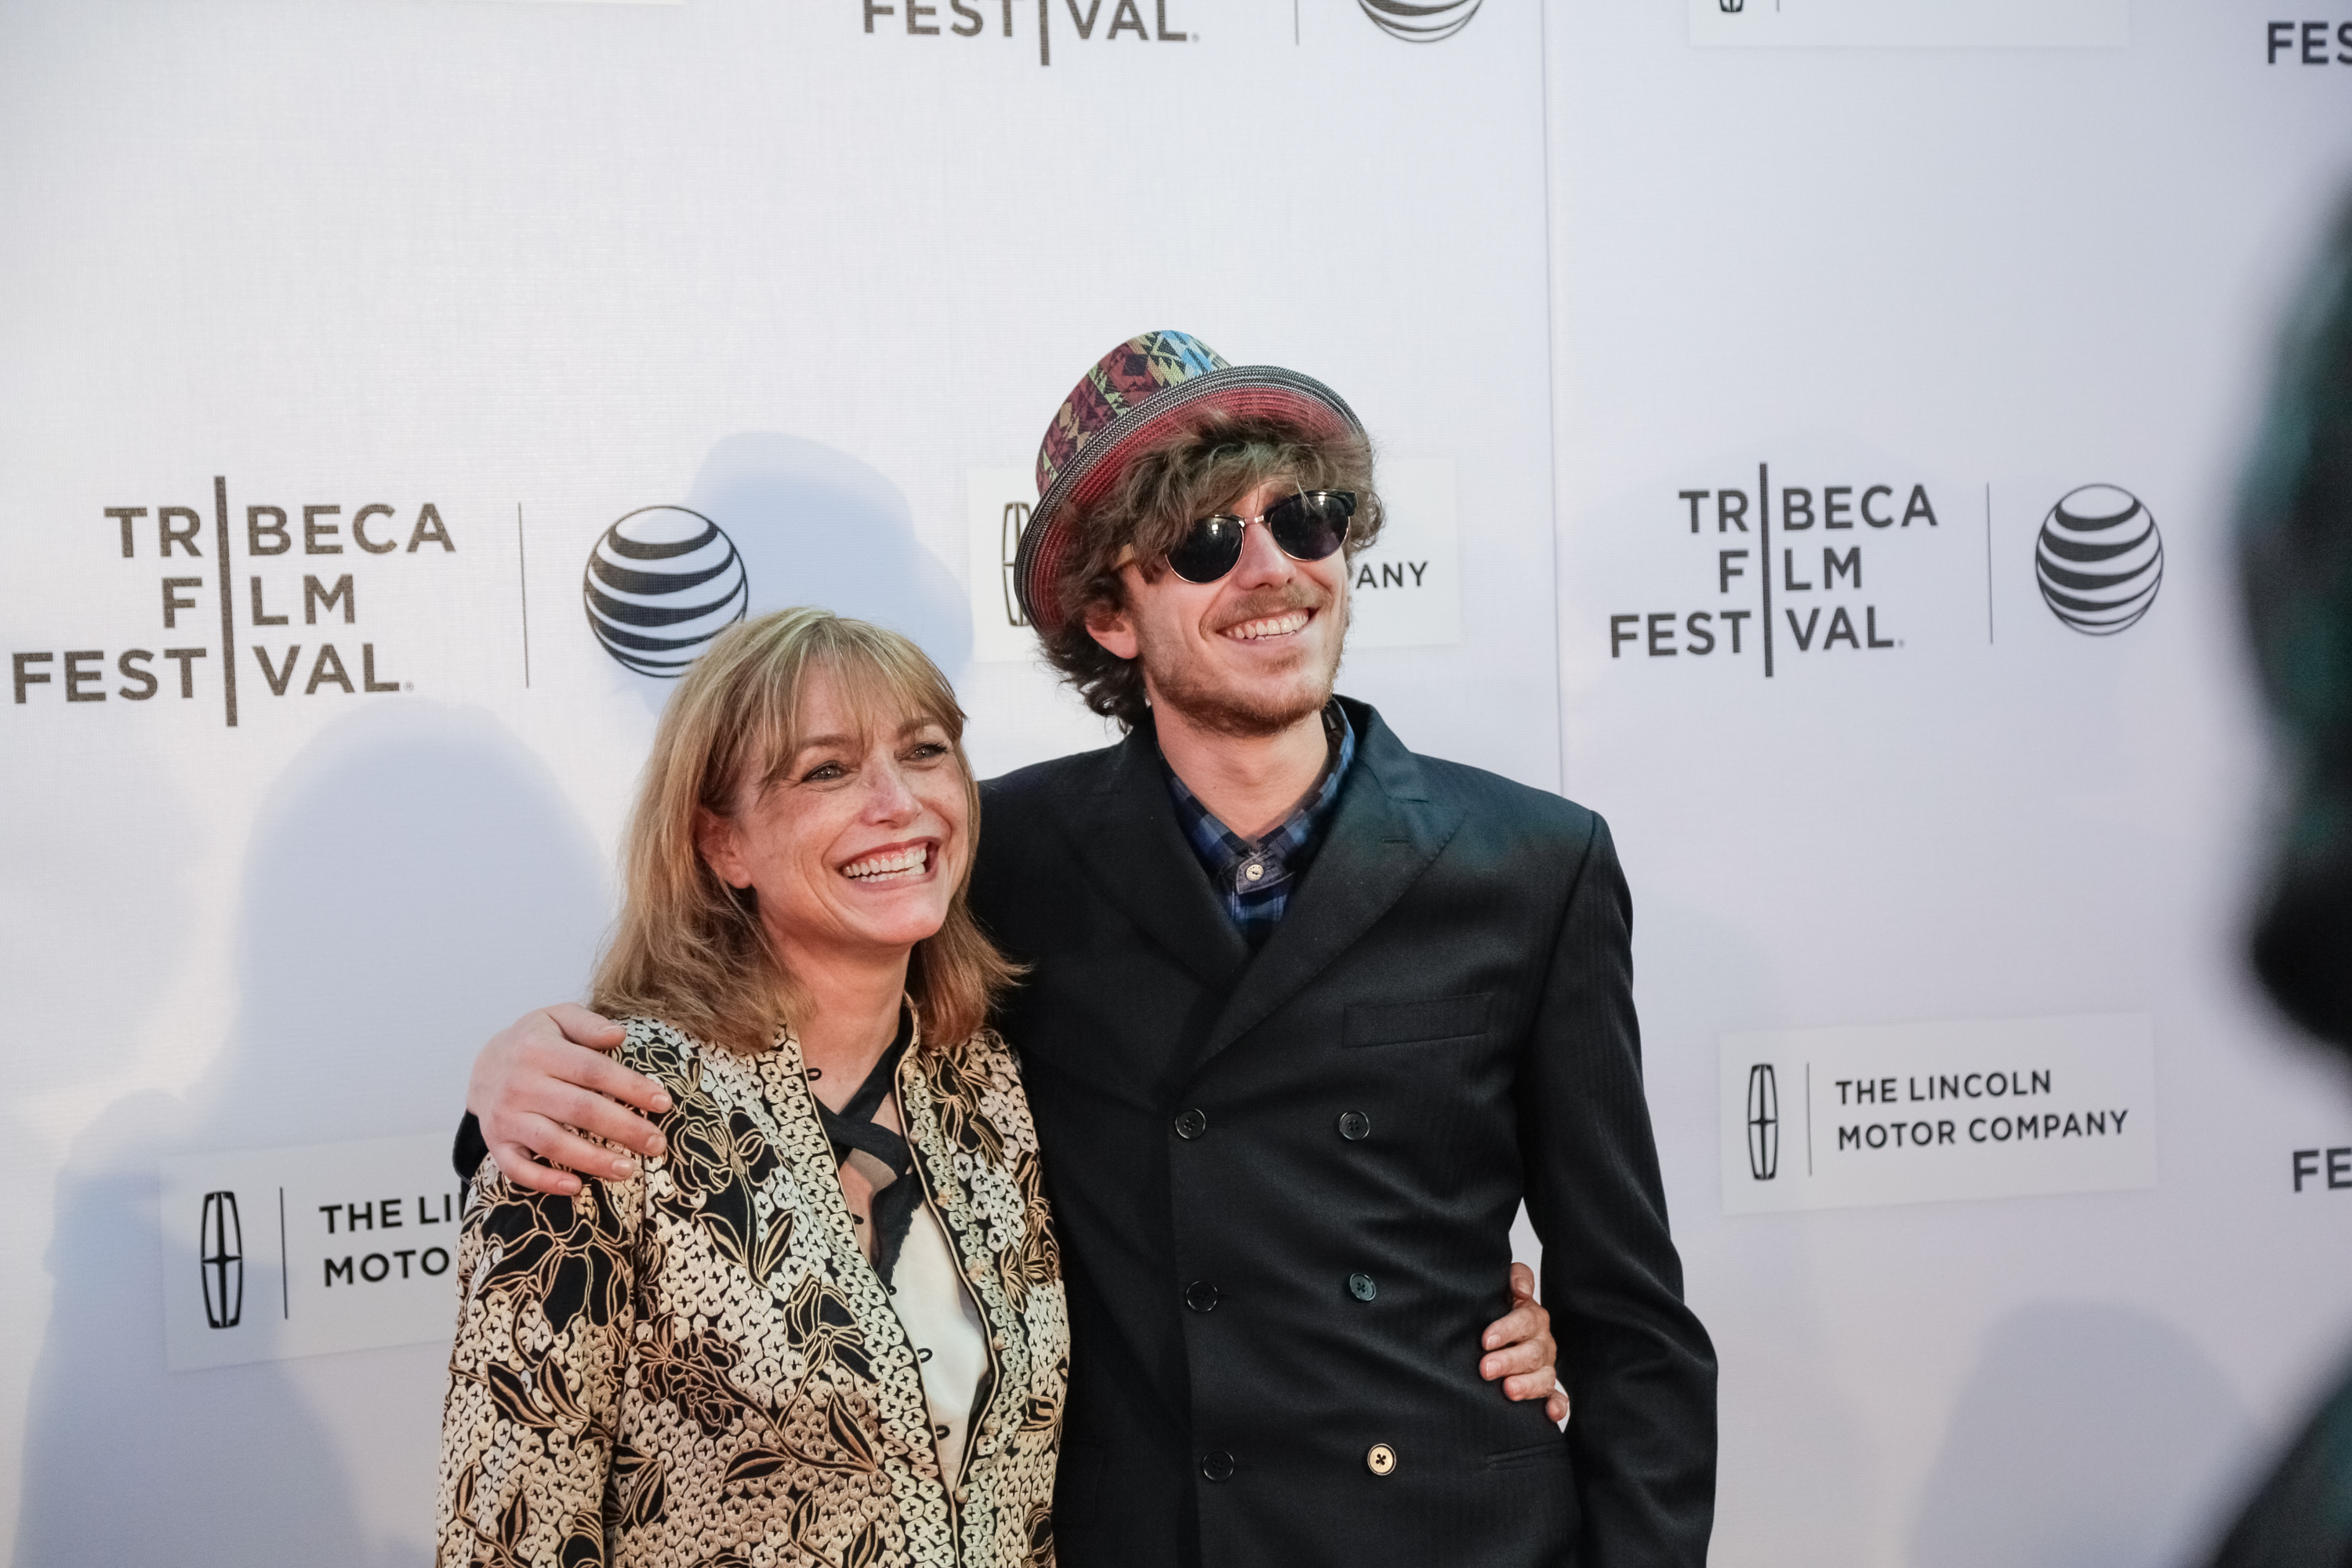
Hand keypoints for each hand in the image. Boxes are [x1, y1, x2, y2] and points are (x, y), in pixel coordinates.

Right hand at [467, 1003, 669, 1195]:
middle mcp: (519, 1084)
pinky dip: (545, 1181)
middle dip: (624, 1128)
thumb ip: (588, 1024)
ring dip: (593, 1160)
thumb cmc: (534, 1042)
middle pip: (580, 1110)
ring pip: (553, 1143)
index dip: (631, 1087)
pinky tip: (577, 1187)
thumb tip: (618, 1035)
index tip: (663, 1103)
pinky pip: (518, 1169)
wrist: (483, 1066)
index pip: (593, 1070)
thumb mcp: (556, 1017)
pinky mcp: (496, 1143)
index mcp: (538, 1049)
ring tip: (629, 1170)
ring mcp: (505, 1117)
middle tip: (657, 1144)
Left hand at [1481, 1262, 1567, 1424]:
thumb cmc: (1495, 1311)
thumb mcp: (1501, 1289)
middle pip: (1532, 1352)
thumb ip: (1514, 1278)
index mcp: (1531, 1317)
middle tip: (1486, 1368)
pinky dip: (1556, 1406)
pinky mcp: (1547, 1390)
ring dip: (1528, 1385)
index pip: (1525, 1320)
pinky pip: (1558, 1399)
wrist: (1489, 1339)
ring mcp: (1546, 1367)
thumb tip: (1521, 1290)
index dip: (1507, 1329)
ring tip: (1508, 1390)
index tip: (1485, 1340)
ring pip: (1544, 1377)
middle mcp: (1542, 1342)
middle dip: (1509, 1361)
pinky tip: (1550, 1413)